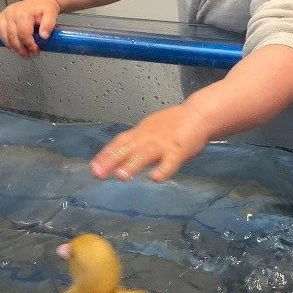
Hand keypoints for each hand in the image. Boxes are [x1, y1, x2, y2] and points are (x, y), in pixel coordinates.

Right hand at [0, 0, 60, 58]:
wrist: (42, 1)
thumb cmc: (46, 9)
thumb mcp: (52, 15)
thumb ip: (48, 25)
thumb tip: (43, 36)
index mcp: (23, 13)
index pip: (23, 33)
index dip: (28, 45)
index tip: (35, 51)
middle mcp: (11, 13)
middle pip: (12, 36)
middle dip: (20, 49)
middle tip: (28, 55)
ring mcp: (5, 14)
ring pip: (4, 35)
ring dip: (12, 46)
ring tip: (21, 52)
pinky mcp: (2, 15)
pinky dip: (3, 37)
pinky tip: (11, 42)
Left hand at [91, 105, 212, 181]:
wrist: (198, 114)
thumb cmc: (174, 124)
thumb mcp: (151, 130)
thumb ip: (137, 143)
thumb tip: (119, 160)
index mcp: (141, 132)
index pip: (119, 143)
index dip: (106, 154)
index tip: (93, 166)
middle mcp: (148, 137)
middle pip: (127, 148)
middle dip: (111, 161)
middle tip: (97, 174)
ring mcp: (163, 143)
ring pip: (145, 154)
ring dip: (133, 164)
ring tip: (121, 176)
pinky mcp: (180, 150)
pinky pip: (171, 161)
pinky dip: (164, 169)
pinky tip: (156, 178)